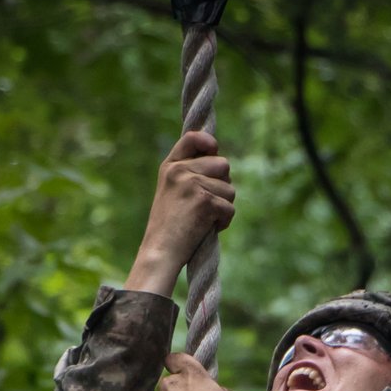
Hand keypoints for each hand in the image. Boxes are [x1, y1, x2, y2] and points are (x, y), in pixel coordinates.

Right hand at [125, 131, 234, 296]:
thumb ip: (190, 174)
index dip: (209, 142)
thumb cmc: (168, 227)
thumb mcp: (172, 191)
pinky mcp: (205, 201)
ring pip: (230, 189)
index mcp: (170, 166)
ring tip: (203, 219)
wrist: (160, 252)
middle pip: (223, 165)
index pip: (193, 138)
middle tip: (206, 204)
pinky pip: (230, 208)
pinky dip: (224, 222)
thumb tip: (222, 163)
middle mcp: (180, 171)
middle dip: (222, 186)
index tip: (214, 150)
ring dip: (223, 207)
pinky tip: (207, 228)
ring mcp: (192, 184)